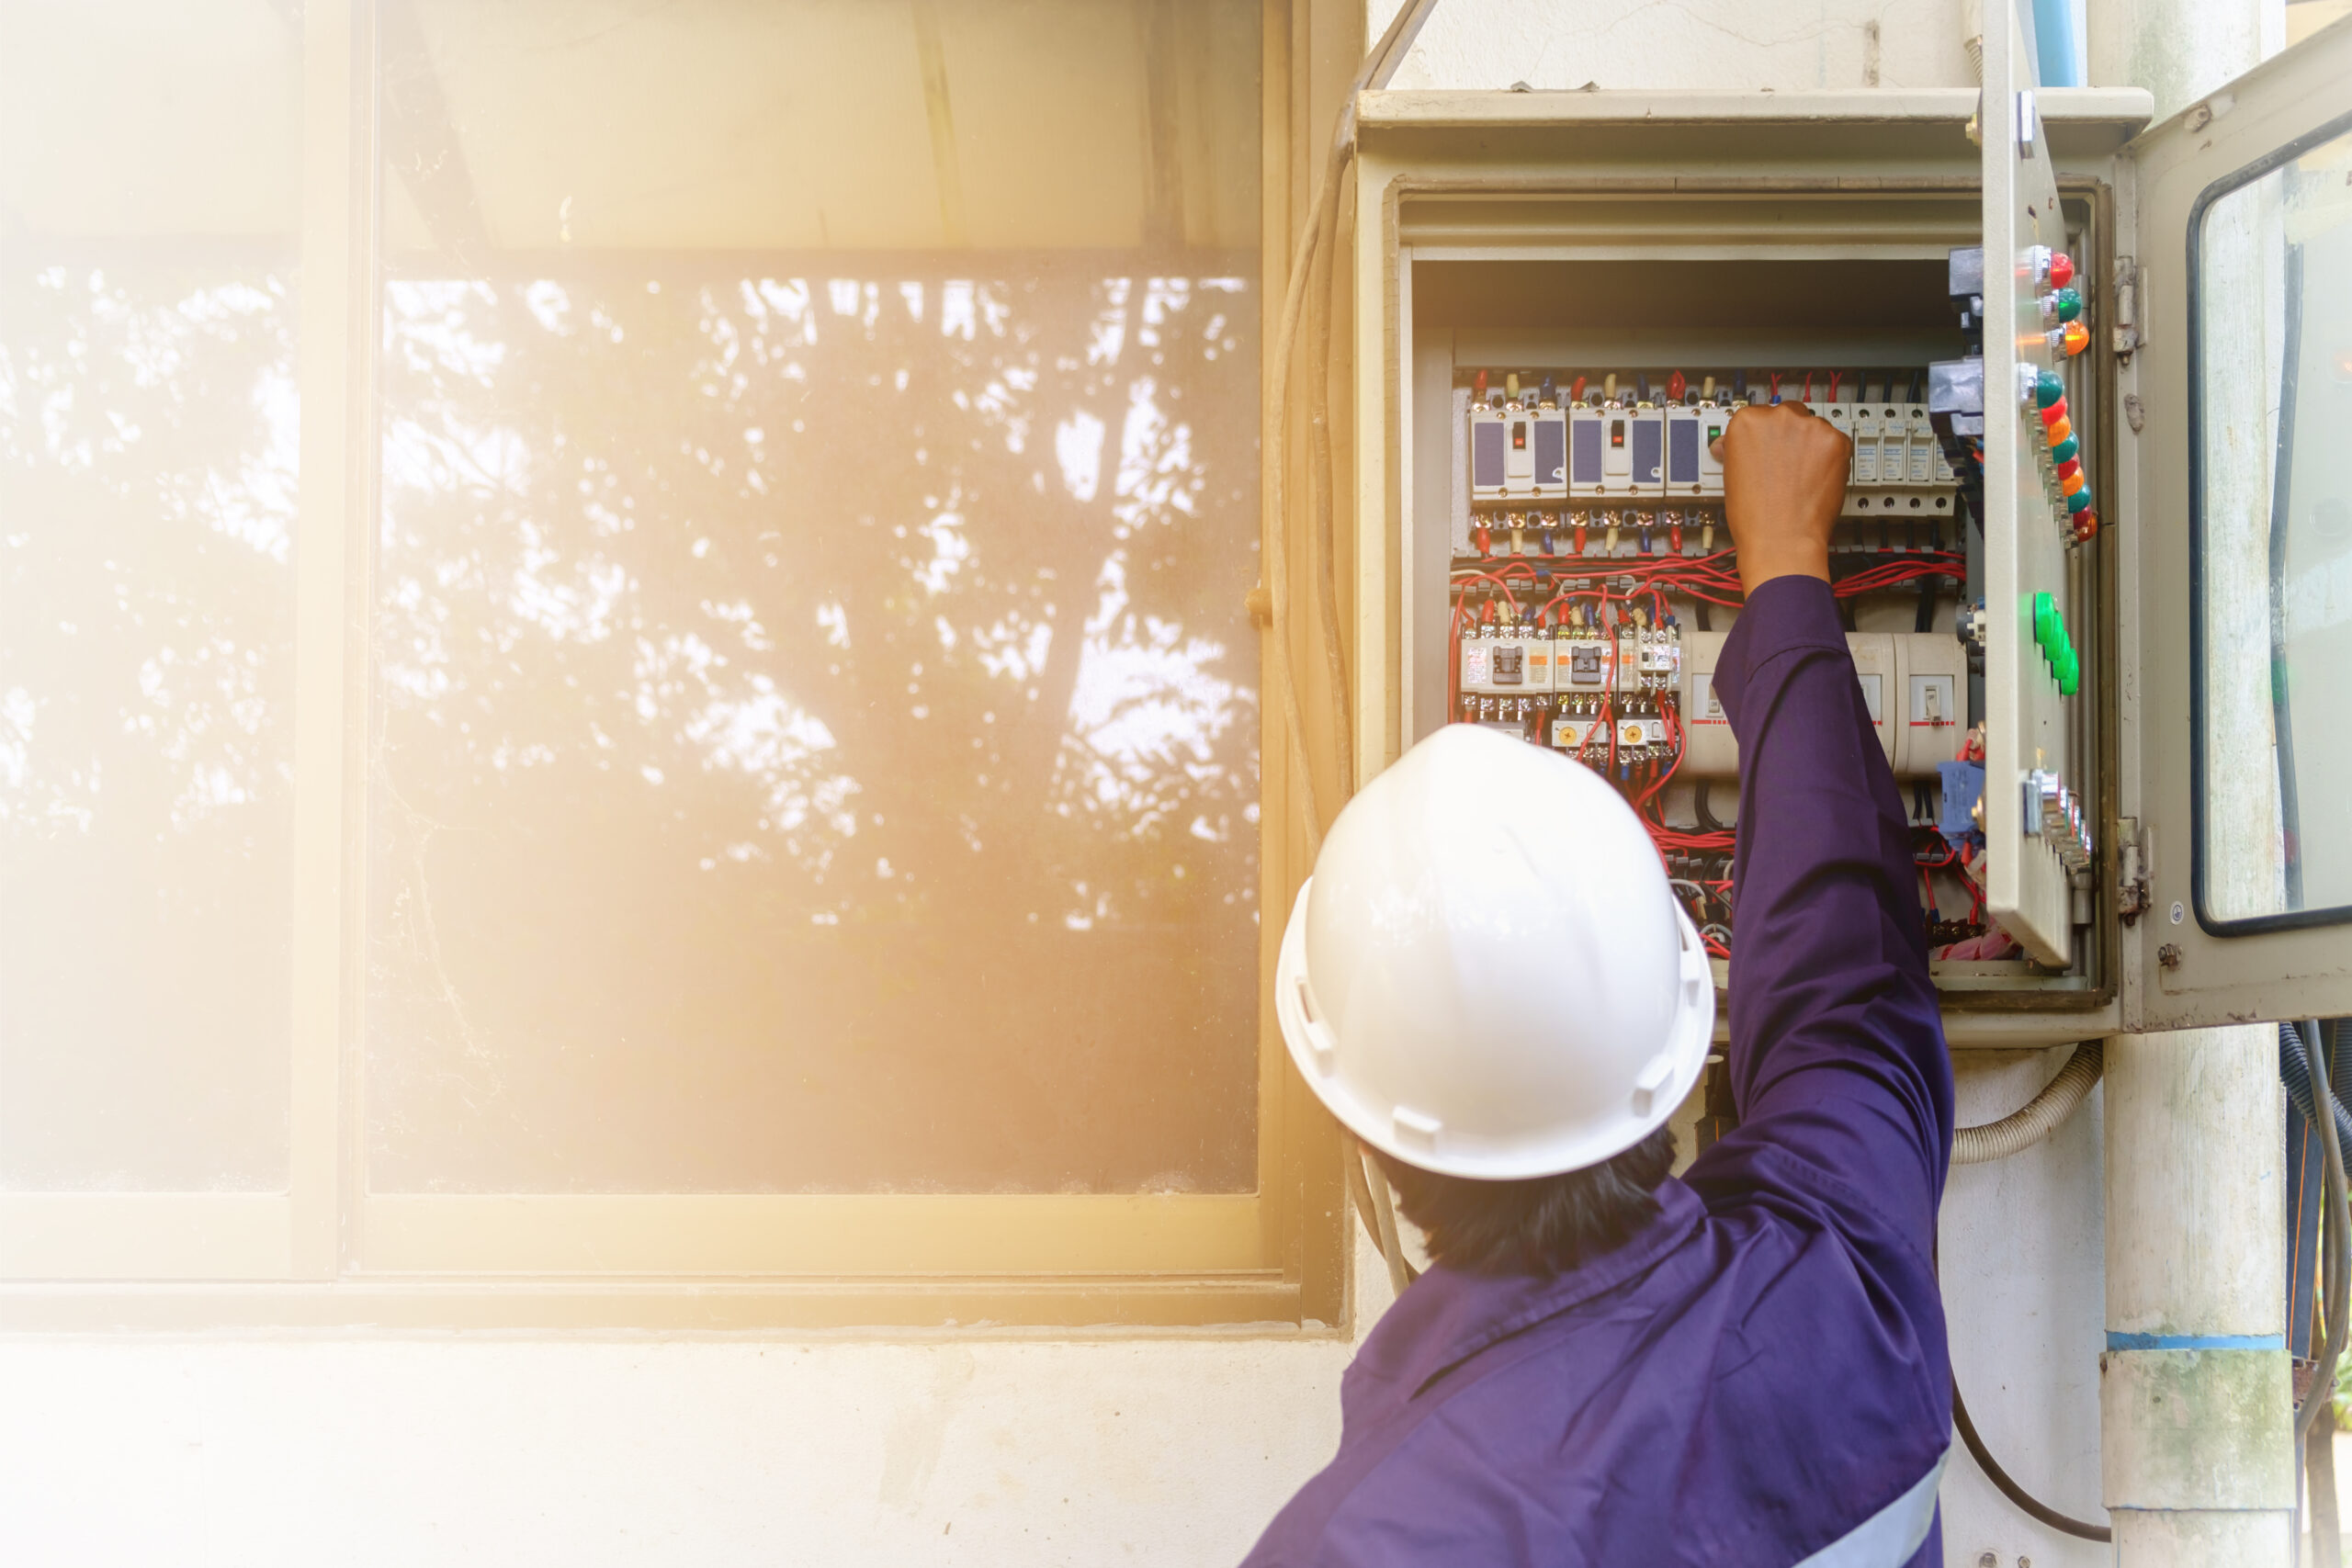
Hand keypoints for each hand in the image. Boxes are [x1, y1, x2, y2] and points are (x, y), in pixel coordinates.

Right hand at [1709, 402, 1850, 596]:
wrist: (1781, 539)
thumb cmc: (1754, 516)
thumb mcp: (1731, 475)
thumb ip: (1738, 450)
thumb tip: (1732, 445)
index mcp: (1747, 421)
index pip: (1759, 414)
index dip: (1764, 435)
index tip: (1768, 446)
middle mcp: (1779, 417)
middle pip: (1789, 415)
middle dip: (1789, 437)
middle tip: (1786, 463)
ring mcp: (1810, 427)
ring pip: (1814, 428)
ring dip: (1811, 445)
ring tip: (1802, 475)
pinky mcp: (1836, 441)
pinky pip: (1835, 442)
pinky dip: (1830, 457)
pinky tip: (1817, 477)